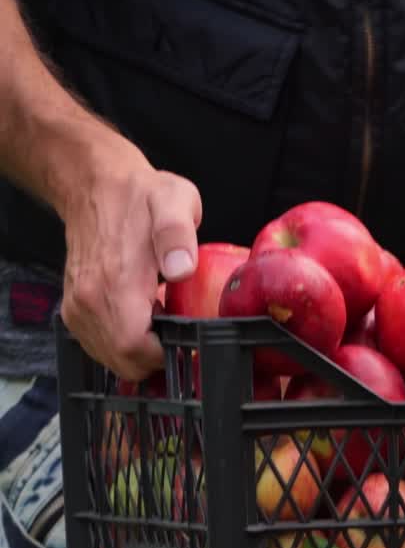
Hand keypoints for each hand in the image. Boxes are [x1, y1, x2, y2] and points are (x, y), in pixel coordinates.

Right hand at [59, 142, 201, 379]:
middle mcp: (89, 300)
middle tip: (176, 330)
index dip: (166, 355)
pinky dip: (124, 343)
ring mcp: (78, 306)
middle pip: (125, 363)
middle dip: (157, 358)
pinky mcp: (74, 308)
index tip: (186, 338)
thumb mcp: (173, 201)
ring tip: (160, 321)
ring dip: (141, 351)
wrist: (94, 184)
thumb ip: (178, 234)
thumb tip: (182, 268)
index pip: (135, 350)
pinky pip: (101, 346)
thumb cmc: (140, 196)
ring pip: (112, 359)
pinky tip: (142, 319)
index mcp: (115, 282)